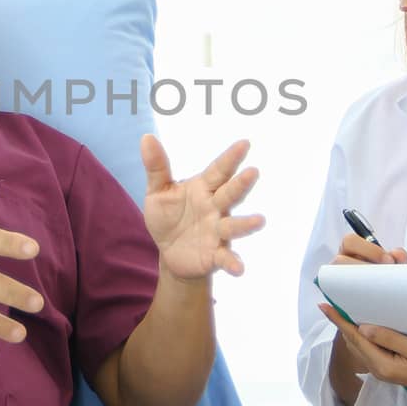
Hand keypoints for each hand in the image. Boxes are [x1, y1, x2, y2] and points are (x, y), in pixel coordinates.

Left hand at [140, 134, 265, 280]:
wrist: (169, 253)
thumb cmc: (168, 216)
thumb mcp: (158, 191)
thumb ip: (156, 167)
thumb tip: (146, 137)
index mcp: (202, 189)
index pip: (218, 171)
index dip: (231, 157)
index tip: (244, 143)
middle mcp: (215, 208)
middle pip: (229, 194)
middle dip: (241, 184)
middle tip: (253, 171)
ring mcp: (218, 231)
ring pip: (233, 225)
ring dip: (246, 224)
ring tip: (259, 221)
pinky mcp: (215, 254)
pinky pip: (226, 257)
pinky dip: (233, 263)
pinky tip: (239, 269)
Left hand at [321, 234, 406, 403]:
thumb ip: (388, 338)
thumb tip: (362, 328)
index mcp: (382, 365)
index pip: (354, 338)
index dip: (339, 321)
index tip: (324, 306)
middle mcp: (379, 369)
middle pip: (354, 342)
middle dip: (343, 323)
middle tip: (333, 302)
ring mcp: (386, 369)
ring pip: (362, 345)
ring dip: (353, 328)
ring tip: (345, 309)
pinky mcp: (395, 367)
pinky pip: (373, 347)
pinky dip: (366, 334)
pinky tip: (368, 324)